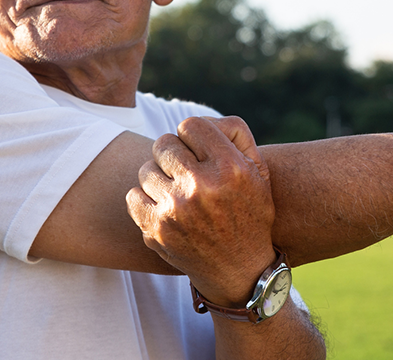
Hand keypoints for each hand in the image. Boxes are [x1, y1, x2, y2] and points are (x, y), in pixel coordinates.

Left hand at [126, 116, 275, 306]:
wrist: (242, 271)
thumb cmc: (249, 213)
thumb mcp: (259, 171)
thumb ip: (235, 134)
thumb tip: (201, 120)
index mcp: (229, 168)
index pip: (190, 125)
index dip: (191, 135)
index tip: (197, 149)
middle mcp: (201, 187)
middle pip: (163, 144)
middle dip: (173, 154)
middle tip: (184, 169)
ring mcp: (175, 210)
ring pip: (146, 169)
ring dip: (159, 177)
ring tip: (176, 190)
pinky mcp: (156, 230)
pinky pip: (133, 196)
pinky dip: (145, 200)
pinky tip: (164, 206)